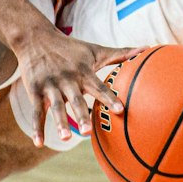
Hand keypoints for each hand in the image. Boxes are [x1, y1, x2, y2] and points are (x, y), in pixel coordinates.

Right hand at [16, 33, 139, 146]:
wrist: (36, 38)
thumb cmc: (71, 48)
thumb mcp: (95, 50)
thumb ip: (121, 53)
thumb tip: (148, 48)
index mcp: (83, 71)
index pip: (98, 86)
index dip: (109, 98)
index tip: (120, 110)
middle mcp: (67, 78)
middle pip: (75, 99)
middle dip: (81, 115)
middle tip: (89, 131)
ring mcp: (49, 85)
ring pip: (55, 107)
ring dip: (60, 123)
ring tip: (66, 138)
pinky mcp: (34, 90)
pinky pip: (36, 112)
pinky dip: (36, 128)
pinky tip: (38, 144)